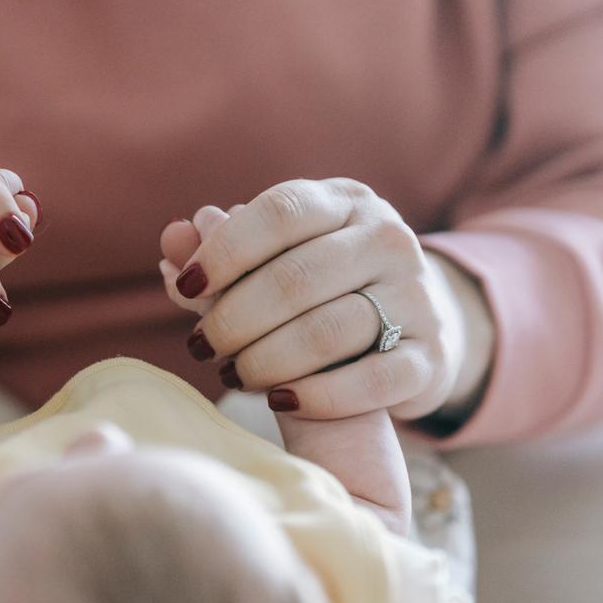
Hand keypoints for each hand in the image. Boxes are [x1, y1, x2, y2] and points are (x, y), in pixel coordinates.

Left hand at [158, 179, 482, 421]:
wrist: (413, 328)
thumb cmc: (320, 287)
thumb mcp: (273, 258)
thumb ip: (219, 252)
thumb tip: (172, 238)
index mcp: (346, 201)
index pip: (281, 212)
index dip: (226, 250)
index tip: (186, 287)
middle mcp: (389, 238)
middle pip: (297, 278)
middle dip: (234, 318)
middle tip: (200, 346)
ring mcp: (417, 297)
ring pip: (329, 331)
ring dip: (266, 360)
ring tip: (233, 375)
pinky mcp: (431, 357)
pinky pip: (373, 380)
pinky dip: (318, 396)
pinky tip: (280, 401)